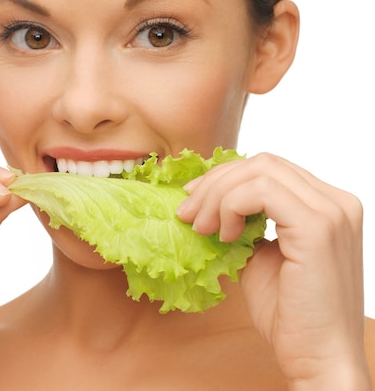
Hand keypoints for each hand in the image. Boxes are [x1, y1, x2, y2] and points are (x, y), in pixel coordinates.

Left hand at [176, 153, 370, 388]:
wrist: (319, 361)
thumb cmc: (292, 316)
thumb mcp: (261, 256)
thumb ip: (246, 224)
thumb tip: (209, 203)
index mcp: (327, 204)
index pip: (270, 168)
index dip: (227, 177)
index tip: (194, 200)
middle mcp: (336, 201)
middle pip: (263, 163)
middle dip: (216, 182)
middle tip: (188, 212)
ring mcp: (331, 211)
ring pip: (259, 170)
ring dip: (219, 194)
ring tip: (202, 228)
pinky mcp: (318, 227)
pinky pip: (261, 192)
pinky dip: (231, 205)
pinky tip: (224, 235)